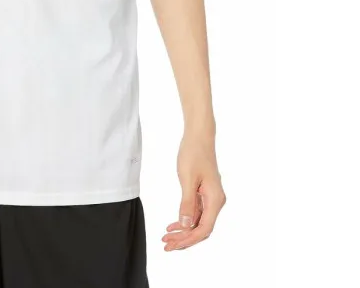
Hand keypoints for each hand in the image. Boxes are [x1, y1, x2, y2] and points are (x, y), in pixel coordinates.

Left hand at [162, 132, 225, 250]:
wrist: (198, 136)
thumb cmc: (193, 153)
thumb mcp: (187, 178)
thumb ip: (187, 203)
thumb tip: (186, 225)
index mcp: (215, 200)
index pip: (203, 229)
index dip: (188, 240)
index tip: (172, 244)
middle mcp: (216, 202)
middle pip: (201, 228)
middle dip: (184, 239)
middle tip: (165, 244)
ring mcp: (210, 198)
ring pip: (198, 221)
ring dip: (183, 231)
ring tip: (166, 237)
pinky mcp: (204, 193)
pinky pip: (196, 212)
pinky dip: (185, 220)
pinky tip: (173, 225)